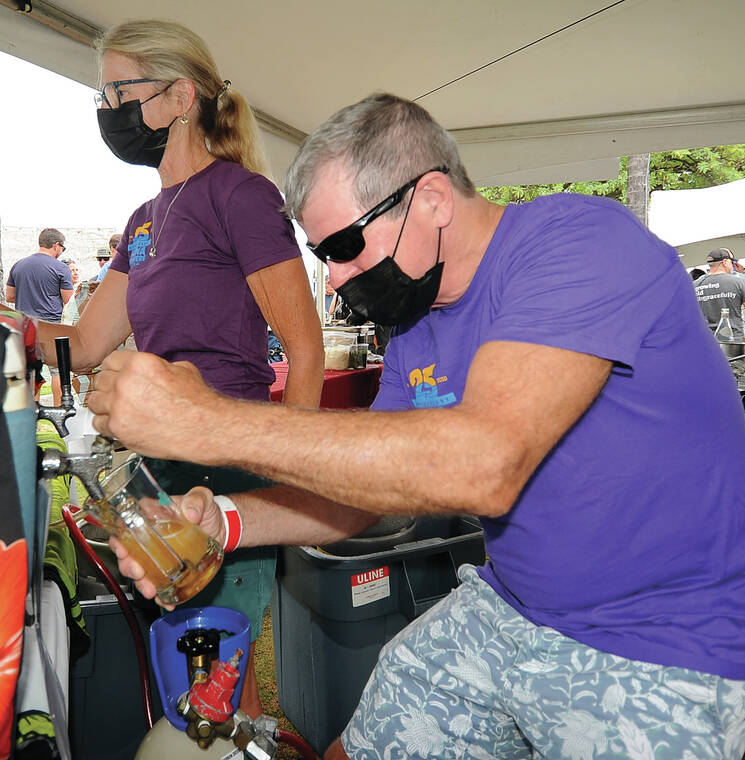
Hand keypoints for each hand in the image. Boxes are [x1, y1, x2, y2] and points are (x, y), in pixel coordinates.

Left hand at [87, 350, 226, 461]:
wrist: (204, 428)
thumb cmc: (198, 403)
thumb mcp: (182, 370)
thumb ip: (158, 367)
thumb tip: (151, 369)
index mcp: (141, 364)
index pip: (111, 360)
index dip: (114, 369)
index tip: (115, 375)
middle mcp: (126, 382)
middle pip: (100, 380)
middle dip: (108, 386)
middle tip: (116, 393)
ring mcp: (120, 406)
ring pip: (94, 401)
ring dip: (103, 404)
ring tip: (115, 408)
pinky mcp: (118, 428)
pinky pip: (98, 423)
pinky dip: (106, 424)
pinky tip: (118, 423)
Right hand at [110, 486, 224, 607]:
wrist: (220, 527)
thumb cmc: (206, 510)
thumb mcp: (202, 498)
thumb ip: (197, 499)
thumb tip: (190, 513)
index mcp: (151, 515)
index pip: (126, 525)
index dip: (119, 539)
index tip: (123, 550)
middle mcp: (149, 535)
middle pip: (128, 552)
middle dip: (128, 566)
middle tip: (138, 573)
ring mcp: (157, 554)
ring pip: (139, 571)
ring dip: (141, 583)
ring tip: (151, 590)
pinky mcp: (167, 567)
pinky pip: (159, 583)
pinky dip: (160, 595)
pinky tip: (165, 601)